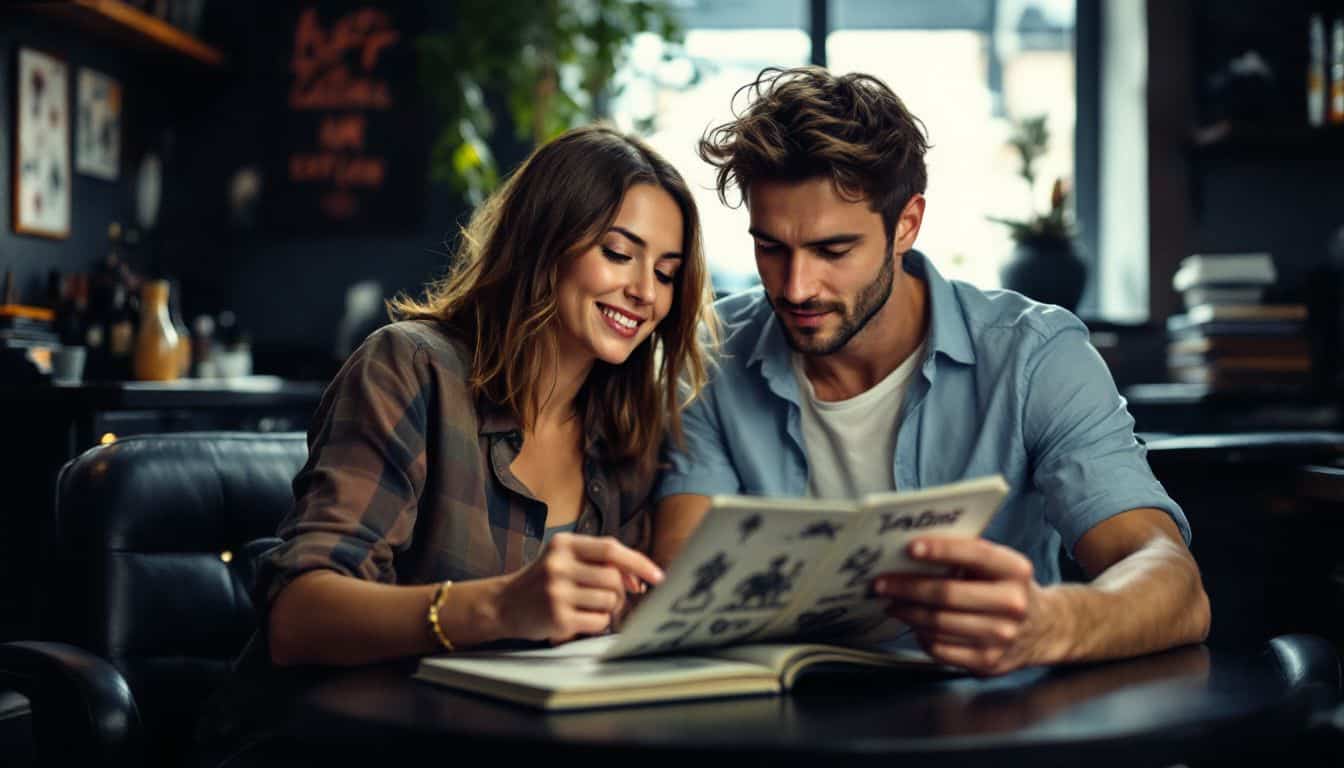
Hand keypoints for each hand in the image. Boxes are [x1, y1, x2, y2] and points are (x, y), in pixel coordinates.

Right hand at [496, 533, 663, 643]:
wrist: (504, 604)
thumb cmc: (545, 580)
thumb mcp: (565, 559)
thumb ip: (600, 562)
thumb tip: (640, 579)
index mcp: (564, 544)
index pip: (610, 549)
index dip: (638, 562)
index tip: (658, 576)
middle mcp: (559, 566)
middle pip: (613, 578)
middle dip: (619, 591)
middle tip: (609, 597)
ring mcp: (557, 593)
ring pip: (609, 601)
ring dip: (609, 608)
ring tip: (590, 607)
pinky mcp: (557, 618)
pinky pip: (599, 622)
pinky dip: (598, 623)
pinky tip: (582, 619)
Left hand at [873, 537, 1060, 675]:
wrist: (1046, 628)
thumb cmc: (1008, 588)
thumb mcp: (999, 566)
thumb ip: (966, 557)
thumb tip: (913, 553)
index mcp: (1014, 570)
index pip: (974, 555)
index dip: (940, 550)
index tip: (910, 548)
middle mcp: (1012, 603)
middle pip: (947, 594)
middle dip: (907, 588)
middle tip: (881, 583)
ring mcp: (1002, 636)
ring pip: (939, 624)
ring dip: (908, 613)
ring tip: (892, 604)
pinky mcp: (988, 661)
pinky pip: (941, 649)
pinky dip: (921, 636)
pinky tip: (914, 626)